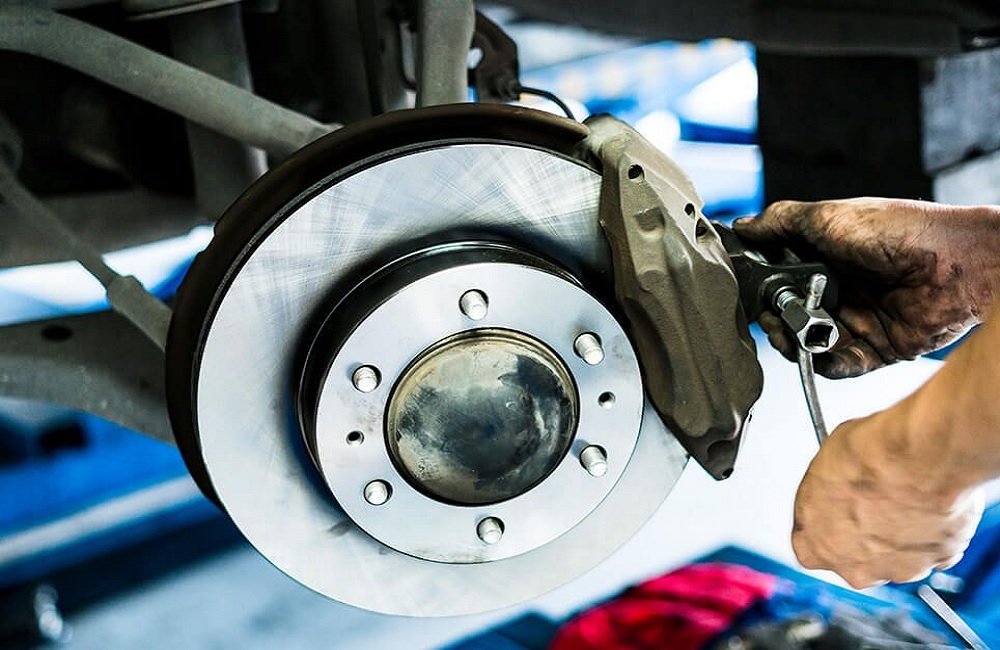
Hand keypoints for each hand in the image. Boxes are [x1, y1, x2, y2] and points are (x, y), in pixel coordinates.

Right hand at [734, 198, 999, 377]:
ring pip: (809, 344)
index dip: (762, 290)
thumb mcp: (826, 217)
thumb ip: (780, 222)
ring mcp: (857, 321)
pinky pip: (840, 366)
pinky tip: (820, 354)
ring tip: (796, 334)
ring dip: (795, 344)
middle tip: (773, 317)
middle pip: (789, 316)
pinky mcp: (877, 350)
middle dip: (774, 321)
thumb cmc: (897, 231)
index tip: (751, 294)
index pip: (780, 281)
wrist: (953, 263)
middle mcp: (839, 291)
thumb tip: (742, 227)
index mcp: (825, 259)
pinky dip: (826, 365)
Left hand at [792, 407, 984, 587]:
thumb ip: (824, 494)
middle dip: (861, 532)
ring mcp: (901, 568)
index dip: (822, 523)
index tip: (830, 505)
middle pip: (854, 556)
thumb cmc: (868, 457)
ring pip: (895, 554)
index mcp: (818, 548)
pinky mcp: (940, 559)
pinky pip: (932, 546)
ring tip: (902, 495)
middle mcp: (858, 568)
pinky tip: (928, 501)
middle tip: (870, 498)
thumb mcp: (821, 467)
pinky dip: (931, 529)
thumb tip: (833, 485)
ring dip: (898, 532)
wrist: (920, 456)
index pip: (809, 546)